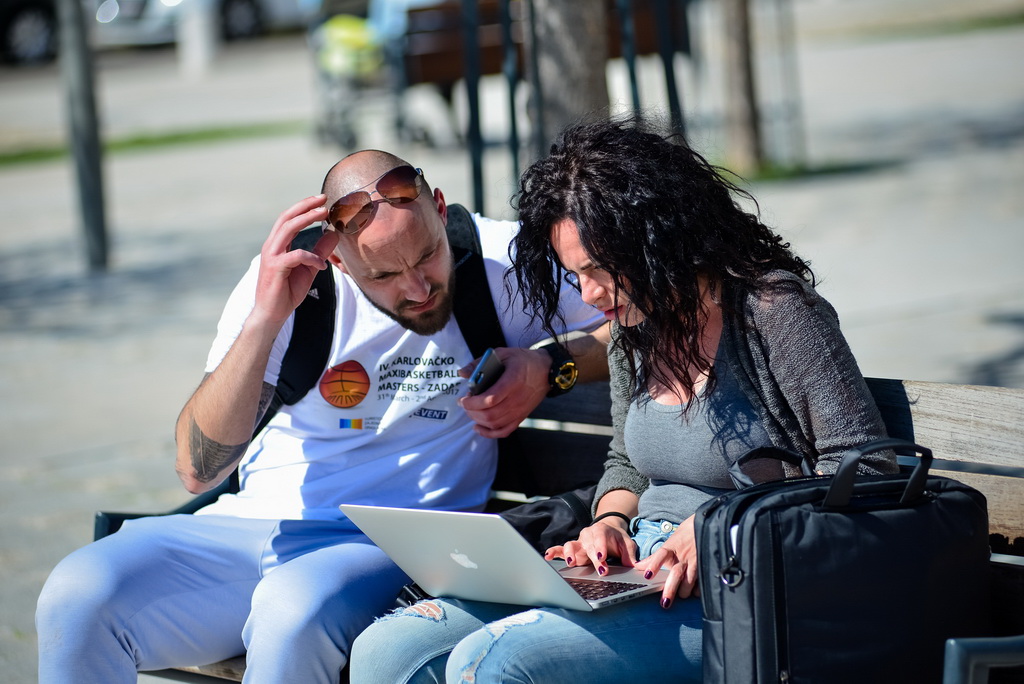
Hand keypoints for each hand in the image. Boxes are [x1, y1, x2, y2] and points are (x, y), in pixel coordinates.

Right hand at [251, 195, 339, 326]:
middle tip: (324, 200)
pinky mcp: (275, 268)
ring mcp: (271, 256)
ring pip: (287, 229)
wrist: (272, 314)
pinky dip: (311, 257)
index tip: (321, 200)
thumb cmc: (287, 292)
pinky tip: (323, 265)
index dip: (304, 207)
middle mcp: (271, 246)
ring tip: (324, 214)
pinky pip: (296, 256)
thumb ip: (320, 251)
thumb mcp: (309, 269)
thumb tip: (334, 234)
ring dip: (307, 219)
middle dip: (305, 206)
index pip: (289, 219)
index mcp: (277, 245)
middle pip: (287, 218)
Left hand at [457, 347, 550, 437]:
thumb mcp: (503, 354)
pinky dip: (489, 433)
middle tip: (464, 403)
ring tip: (470, 411)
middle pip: (490, 414)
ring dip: (478, 420)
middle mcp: (517, 399)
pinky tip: (478, 427)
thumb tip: (462, 373)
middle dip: (472, 411)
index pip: (491, 399)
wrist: (547, 371)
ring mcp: (520, 410)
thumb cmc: (523, 361)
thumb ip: (480, 363)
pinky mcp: (521, 416)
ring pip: (495, 424)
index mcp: (513, 381)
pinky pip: (504, 431)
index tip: (463, 399)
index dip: (473, 402)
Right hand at [543, 517, 637, 575]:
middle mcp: (588, 535)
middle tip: (600, 571)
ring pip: (571, 545)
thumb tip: (635, 567)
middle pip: (588, 547)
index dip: (601, 548)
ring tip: (571, 563)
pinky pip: (561, 549)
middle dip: (593, 559)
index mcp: (601, 531)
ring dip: (570, 554)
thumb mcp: (627, 544)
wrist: (608, 529)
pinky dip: (554, 552)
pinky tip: (548, 557)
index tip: (602, 558)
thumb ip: (630, 555)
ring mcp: (579, 542)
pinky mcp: (572, 549)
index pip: (601, 539)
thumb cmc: (617, 538)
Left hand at [634, 515, 698, 607]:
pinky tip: (695, 592)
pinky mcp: (706, 566)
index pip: (661, 555)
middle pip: (676, 574)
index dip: (653, 564)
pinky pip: (702, 582)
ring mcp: (696, 561)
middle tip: (665, 602)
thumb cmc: (684, 537)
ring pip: (689, 580)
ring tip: (681, 595)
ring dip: (684, 591)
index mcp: (672, 548)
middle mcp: (683, 555)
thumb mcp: (669, 544)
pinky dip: (698, 589)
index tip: (647, 576)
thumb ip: (654, 557)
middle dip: (670, 589)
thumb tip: (637, 566)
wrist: (705, 526)